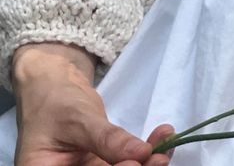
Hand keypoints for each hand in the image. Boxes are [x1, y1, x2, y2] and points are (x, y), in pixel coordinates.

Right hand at [12, 46, 175, 165]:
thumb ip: (106, 139)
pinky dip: (146, 153)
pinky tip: (161, 138)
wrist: (55, 87)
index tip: (137, 163)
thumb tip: (140, 155)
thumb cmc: (55, 101)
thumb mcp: (77, 119)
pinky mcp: (105, 164)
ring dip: (147, 163)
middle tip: (159, 157)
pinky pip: (128, 162)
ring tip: (166, 145)